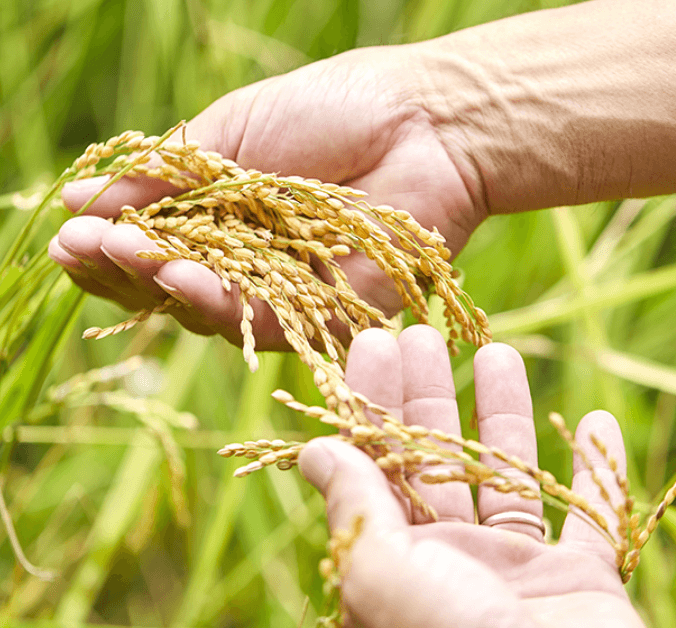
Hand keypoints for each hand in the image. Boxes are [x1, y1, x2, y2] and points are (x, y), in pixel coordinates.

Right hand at [48, 45, 486, 345]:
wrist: (426, 121)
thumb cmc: (334, 110)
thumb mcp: (233, 131)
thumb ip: (167, 174)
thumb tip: (78, 197)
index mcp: (222, 217)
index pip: (151, 244)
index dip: (107, 242)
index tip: (69, 228)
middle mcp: (247, 261)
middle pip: (168, 286)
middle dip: (118, 269)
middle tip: (78, 247)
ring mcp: (284, 291)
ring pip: (205, 308)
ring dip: (157, 284)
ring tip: (120, 253)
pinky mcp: (325, 315)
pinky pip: (262, 318)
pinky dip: (216, 299)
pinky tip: (176, 274)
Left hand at [299, 325, 644, 627]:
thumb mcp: (385, 574)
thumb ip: (355, 509)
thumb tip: (314, 451)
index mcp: (398, 558)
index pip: (376, 462)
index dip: (371, 400)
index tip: (373, 343)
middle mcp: (452, 560)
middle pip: (435, 457)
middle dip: (428, 392)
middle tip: (423, 332)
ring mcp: (516, 571)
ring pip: (507, 474)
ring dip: (504, 414)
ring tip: (496, 352)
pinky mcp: (579, 582)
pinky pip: (591, 515)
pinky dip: (596, 471)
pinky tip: (594, 423)